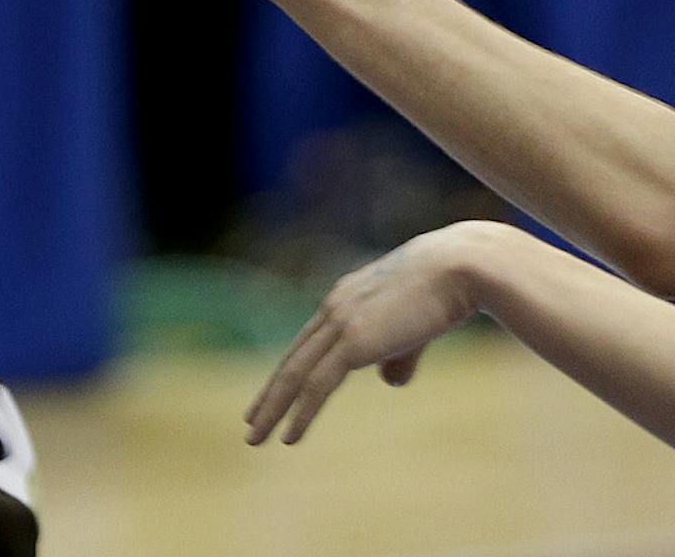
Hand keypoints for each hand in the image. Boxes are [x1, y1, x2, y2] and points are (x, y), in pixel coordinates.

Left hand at [246, 225, 488, 445]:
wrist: (457, 268)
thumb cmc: (444, 294)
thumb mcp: (414, 328)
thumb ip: (398, 354)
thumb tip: (387, 382)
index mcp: (343, 301)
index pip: (306, 344)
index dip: (288, 372)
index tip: (272, 396)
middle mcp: (333, 310)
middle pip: (292, 360)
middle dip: (270, 395)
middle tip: (250, 424)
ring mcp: (340, 324)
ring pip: (295, 376)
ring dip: (273, 410)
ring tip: (255, 438)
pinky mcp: (354, 342)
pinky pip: (317, 385)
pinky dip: (300, 413)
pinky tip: (289, 437)